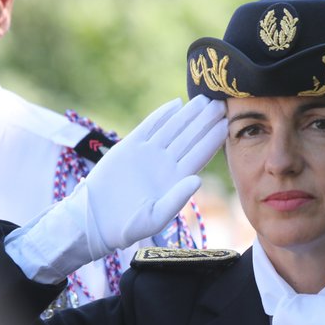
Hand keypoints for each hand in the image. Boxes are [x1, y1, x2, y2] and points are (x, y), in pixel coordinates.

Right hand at [68, 95, 227, 256]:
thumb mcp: (155, 217)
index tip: (227, 124)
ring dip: (188, 114)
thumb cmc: (128, 226)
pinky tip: (176, 104)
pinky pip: (149, 126)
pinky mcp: (129, 147)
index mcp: (176, 180)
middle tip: (221, 103)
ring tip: (204, 99)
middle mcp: (166, 164)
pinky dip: (161, 115)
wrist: (98, 219)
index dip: (213, 139)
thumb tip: (198, 179)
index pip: (200, 154)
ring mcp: (148, 153)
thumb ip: (177, 199)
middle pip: (190, 137)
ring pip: (173, 128)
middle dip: (205, 120)